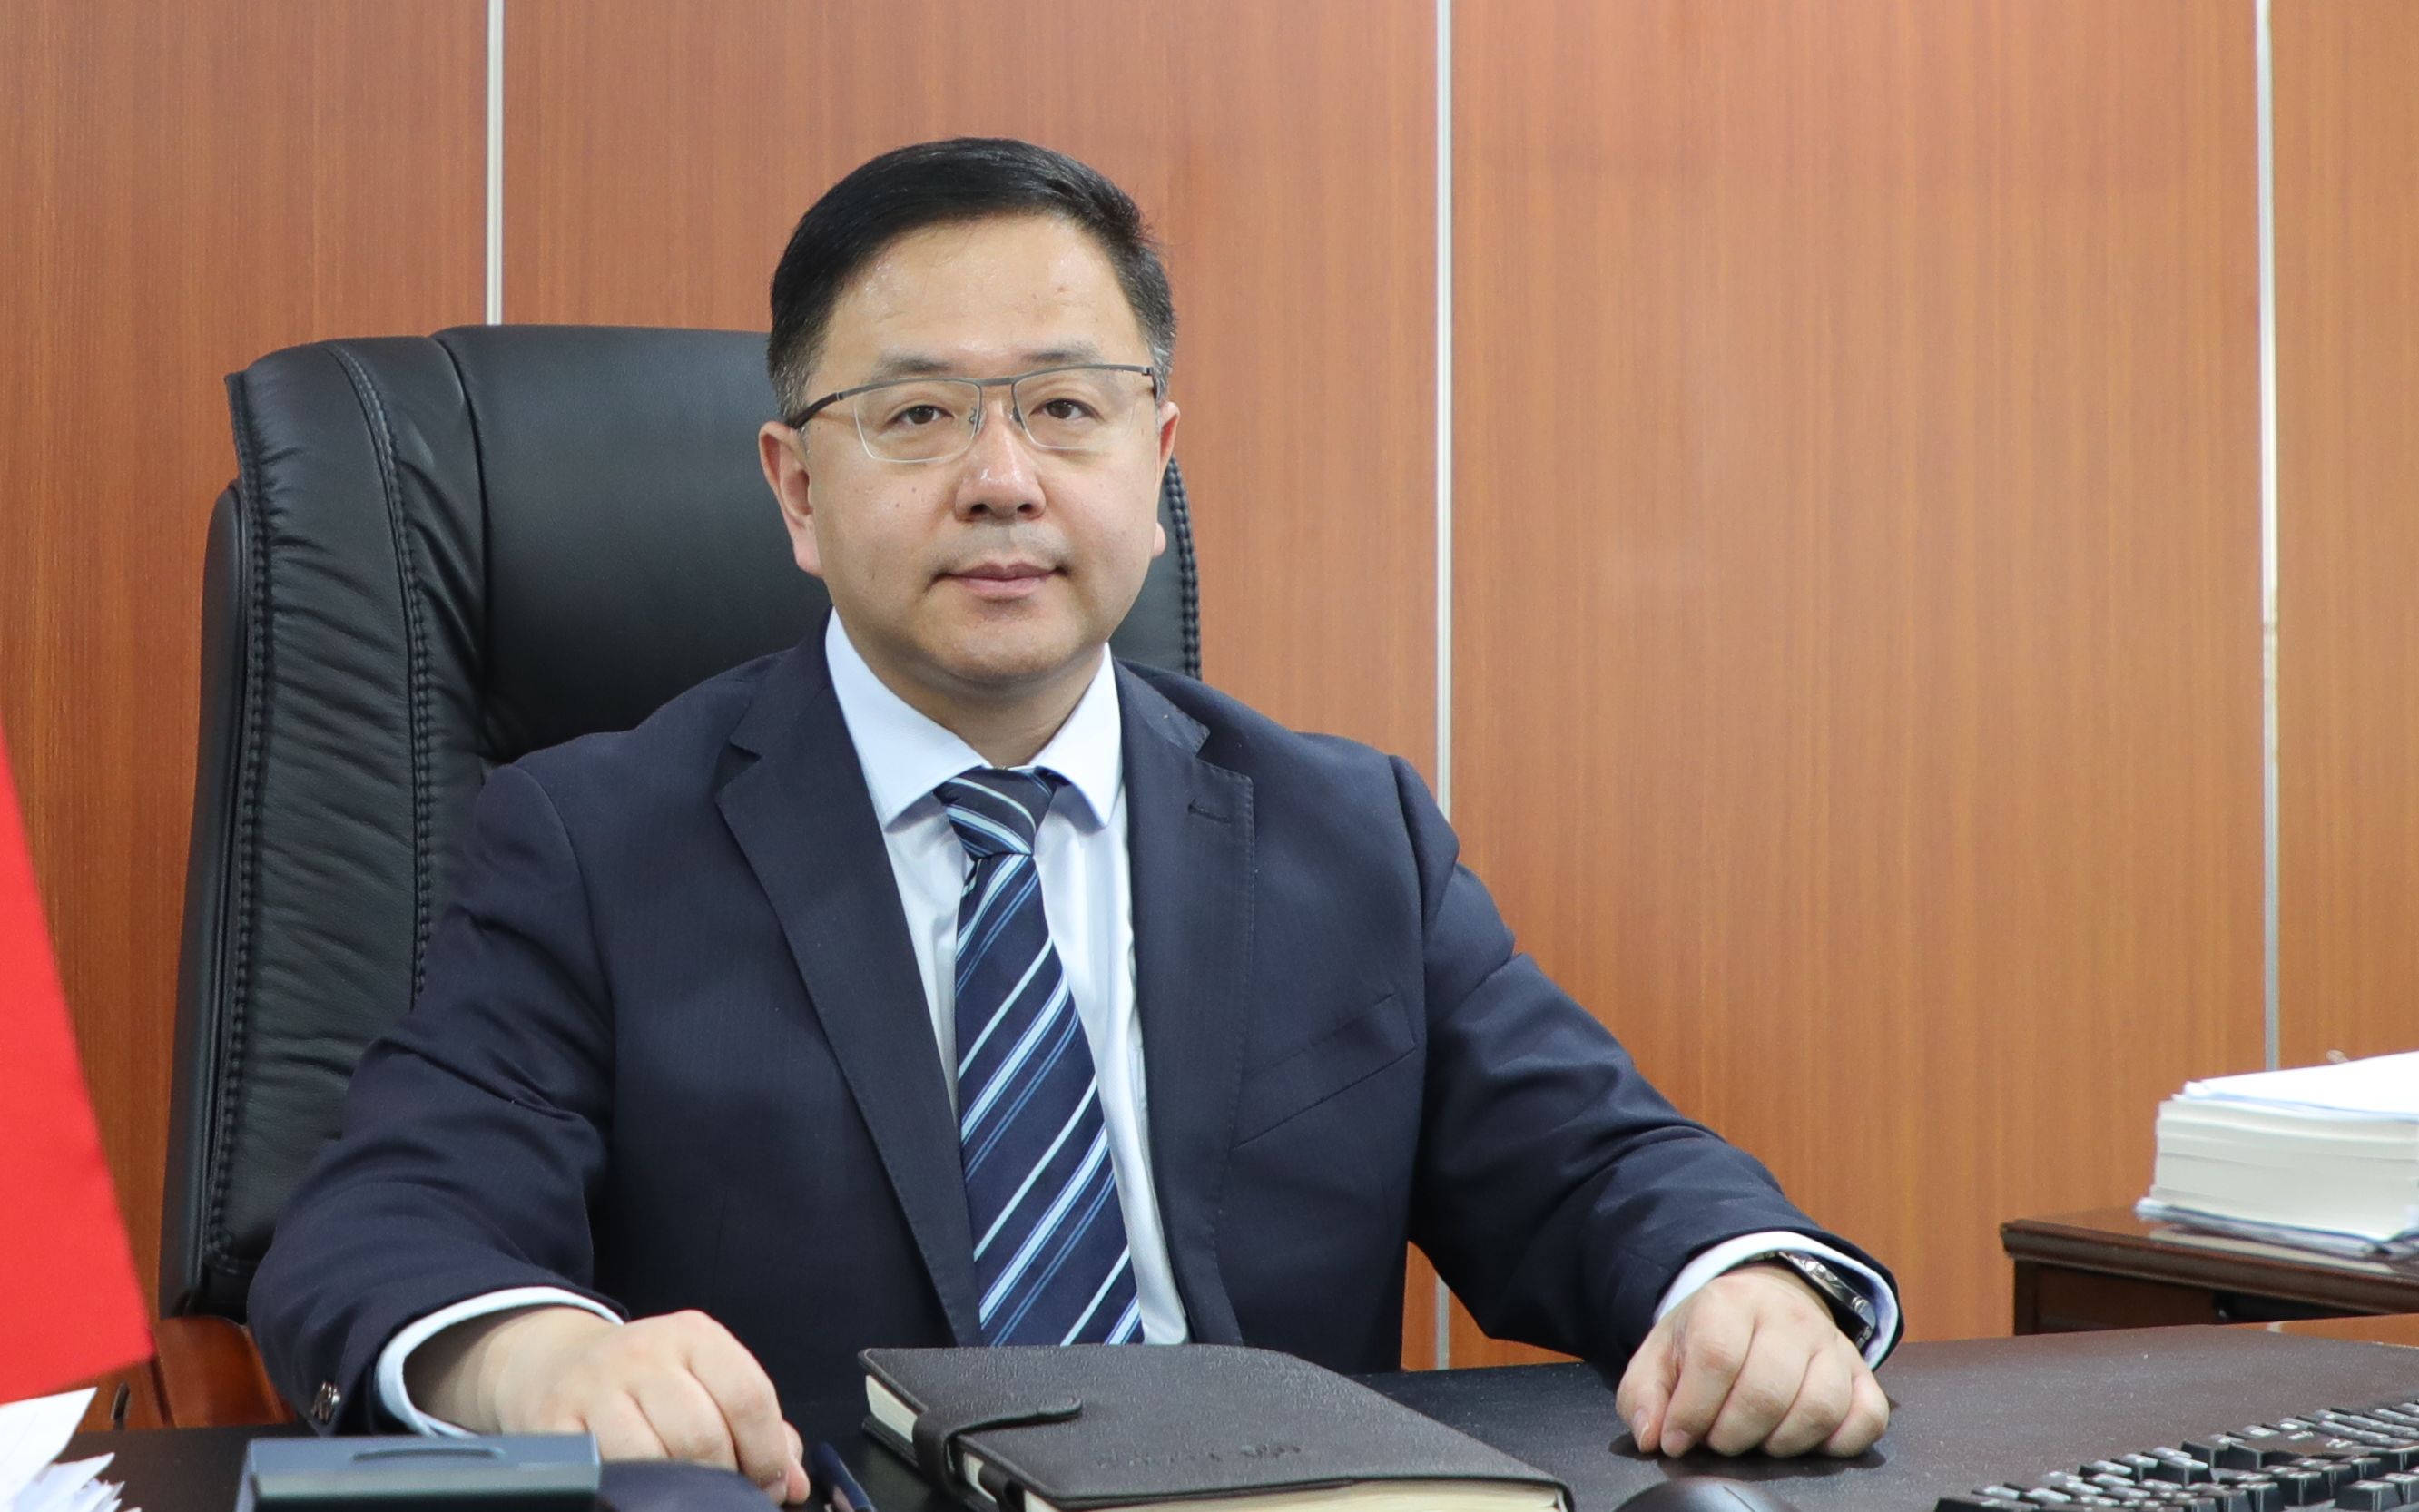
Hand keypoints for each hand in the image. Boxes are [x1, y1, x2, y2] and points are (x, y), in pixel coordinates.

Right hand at [411, 1305, 809, 1502]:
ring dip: (675, 1490)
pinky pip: (602, 1471)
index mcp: (695, 1336)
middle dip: (724, 1479)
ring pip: (651, 1458)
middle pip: (702, 1434)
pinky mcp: (554, 1421)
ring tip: (683, 1493)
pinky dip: (628, 1490)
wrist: (554, 1363)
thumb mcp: (704, 1378)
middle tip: (726, 1495)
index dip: (767, 1453)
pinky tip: (639, 1490)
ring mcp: (596, 1386)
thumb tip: (793, 1481)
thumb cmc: (646, 1380)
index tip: (772, 1482)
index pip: (747, 1397)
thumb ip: (756, 1425)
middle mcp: (646, 1353)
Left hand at [1613, 1263, 1888, 1458]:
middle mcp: (1789, 1316)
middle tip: (1717, 1439)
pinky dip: (1839, 1443)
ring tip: (1756, 1439)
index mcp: (1731, 1302)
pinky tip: (1805, 1441)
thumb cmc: (1708, 1335)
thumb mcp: (1662, 1354)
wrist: (1762, 1302)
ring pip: (1819, 1408)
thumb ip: (1643, 1394)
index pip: (1717, 1359)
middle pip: (1767, 1392)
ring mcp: (1831, 1343)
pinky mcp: (1862, 1372)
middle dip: (1732, 1434)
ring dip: (1780, 1443)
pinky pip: (1867, 1418)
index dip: (1693, 1412)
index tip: (1677, 1438)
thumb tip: (1651, 1435)